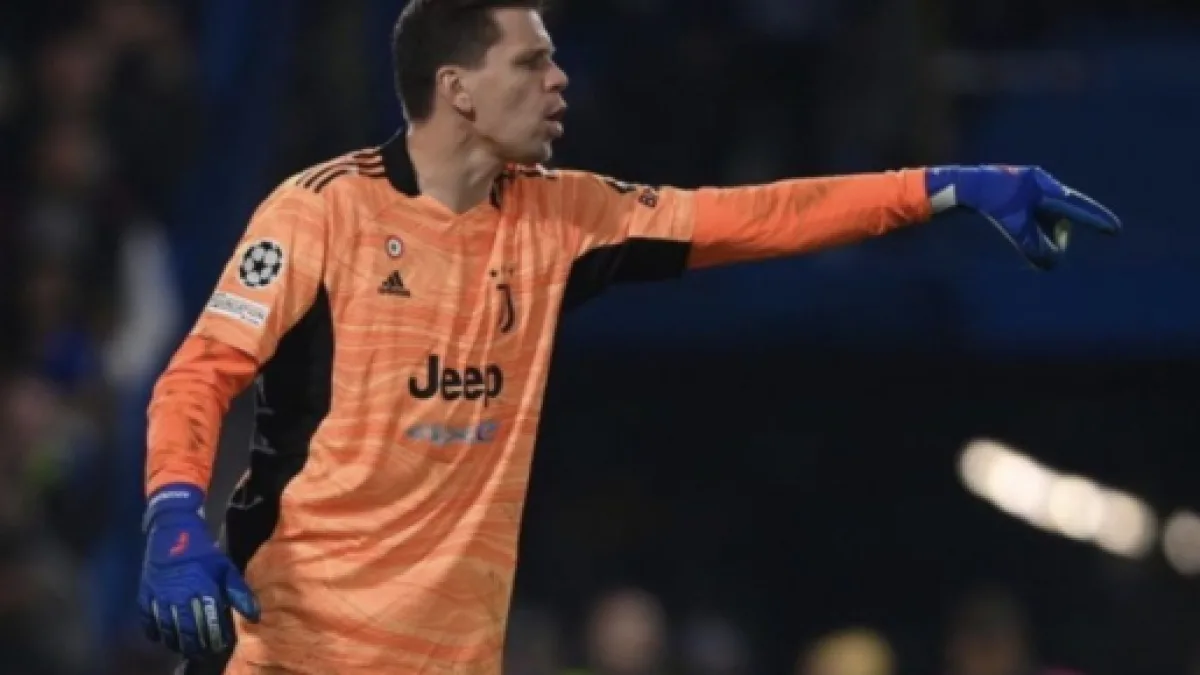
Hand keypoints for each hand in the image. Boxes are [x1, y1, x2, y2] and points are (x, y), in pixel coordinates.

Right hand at [138, 484, 259, 657]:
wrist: (173, 529)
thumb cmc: (203, 550)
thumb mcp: (225, 567)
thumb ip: (238, 592)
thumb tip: (254, 615)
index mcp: (203, 588)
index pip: (209, 623)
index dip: (214, 638)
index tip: (220, 646)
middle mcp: (180, 595)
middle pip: (187, 631)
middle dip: (196, 645)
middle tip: (203, 653)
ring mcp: (160, 596)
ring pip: (167, 629)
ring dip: (176, 642)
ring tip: (185, 649)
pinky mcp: (145, 594)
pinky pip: (148, 620)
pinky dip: (155, 632)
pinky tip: (162, 637)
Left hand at [927, 165, 1120, 269]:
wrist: (967, 185)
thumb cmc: (992, 205)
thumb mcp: (1014, 229)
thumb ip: (1035, 247)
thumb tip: (1053, 264)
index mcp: (1045, 189)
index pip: (1075, 209)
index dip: (1096, 221)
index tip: (1115, 230)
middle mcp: (1044, 184)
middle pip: (1062, 217)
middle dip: (1058, 236)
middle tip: (1050, 255)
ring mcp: (1035, 187)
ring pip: (1050, 216)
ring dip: (1045, 233)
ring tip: (1031, 246)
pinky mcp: (1025, 192)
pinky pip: (1040, 213)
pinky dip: (1037, 227)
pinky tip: (1025, 233)